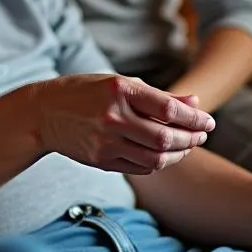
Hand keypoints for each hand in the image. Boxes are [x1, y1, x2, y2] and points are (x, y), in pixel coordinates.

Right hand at [32, 74, 214, 174]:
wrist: (42, 114)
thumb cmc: (85, 93)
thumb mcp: (119, 84)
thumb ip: (158, 96)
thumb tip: (196, 103)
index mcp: (118, 91)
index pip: (168, 108)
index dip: (195, 117)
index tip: (208, 121)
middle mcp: (112, 118)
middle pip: (166, 137)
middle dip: (191, 138)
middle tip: (202, 135)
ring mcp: (105, 142)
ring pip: (156, 157)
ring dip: (179, 154)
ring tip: (187, 146)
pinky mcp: (100, 160)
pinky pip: (141, 167)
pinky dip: (159, 162)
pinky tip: (164, 154)